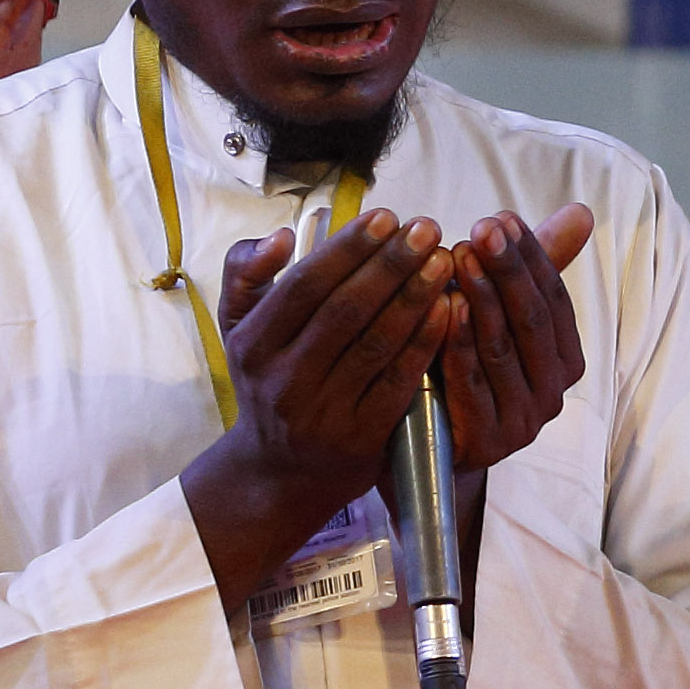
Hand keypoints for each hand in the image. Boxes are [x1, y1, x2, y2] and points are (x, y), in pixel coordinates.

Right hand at [178, 212, 457, 598]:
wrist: (279, 472)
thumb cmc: (267, 380)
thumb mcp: (239, 329)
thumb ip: (247, 274)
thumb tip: (283, 234)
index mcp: (252, 345)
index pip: (305, 285)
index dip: (349, 248)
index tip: (387, 216)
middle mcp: (284, 379)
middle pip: (345, 310)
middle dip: (391, 264)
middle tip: (428, 228)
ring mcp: (323, 412)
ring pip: (376, 343)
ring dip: (415, 296)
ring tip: (444, 259)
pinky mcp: (362, 437)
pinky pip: (400, 380)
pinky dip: (426, 342)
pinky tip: (450, 308)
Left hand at [434, 205, 596, 480]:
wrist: (424, 448)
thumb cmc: (462, 369)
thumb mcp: (498, 315)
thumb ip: (536, 267)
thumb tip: (583, 211)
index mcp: (564, 361)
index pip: (555, 299)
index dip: (531, 256)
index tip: (502, 218)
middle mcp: (552, 395)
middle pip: (533, 320)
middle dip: (508, 270)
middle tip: (482, 228)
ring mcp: (522, 423)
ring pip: (503, 348)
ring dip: (482, 297)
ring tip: (459, 255)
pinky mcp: (487, 444)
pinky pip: (472, 384)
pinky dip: (459, 342)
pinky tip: (445, 306)